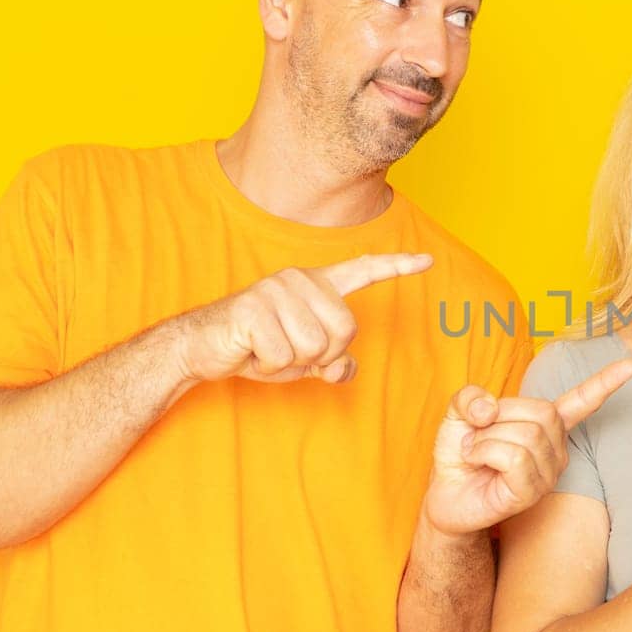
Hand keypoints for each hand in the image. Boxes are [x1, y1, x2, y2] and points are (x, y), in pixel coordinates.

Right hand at [173, 253, 432, 384]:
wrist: (203, 349)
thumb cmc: (259, 349)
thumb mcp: (303, 361)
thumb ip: (331, 362)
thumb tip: (343, 369)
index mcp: (317, 286)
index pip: (364, 271)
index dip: (397, 267)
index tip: (427, 262)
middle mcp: (300, 279)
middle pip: (345, 331)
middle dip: (320, 356)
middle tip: (289, 352)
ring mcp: (276, 289)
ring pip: (315, 346)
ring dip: (291, 362)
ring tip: (268, 349)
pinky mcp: (253, 307)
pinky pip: (284, 356)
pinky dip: (269, 366)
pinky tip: (252, 351)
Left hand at [423, 358, 631, 535]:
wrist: (446, 494)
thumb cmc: (461, 454)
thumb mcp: (459, 413)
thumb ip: (470, 397)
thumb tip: (488, 407)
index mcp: (547, 425)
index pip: (581, 402)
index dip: (605, 383)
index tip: (631, 365)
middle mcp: (556, 448)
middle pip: (542, 412)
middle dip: (500, 416)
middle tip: (478, 434)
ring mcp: (547, 473)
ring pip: (527, 435)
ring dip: (487, 438)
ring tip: (476, 451)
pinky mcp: (531, 493)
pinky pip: (515, 458)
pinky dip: (485, 452)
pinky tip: (477, 462)